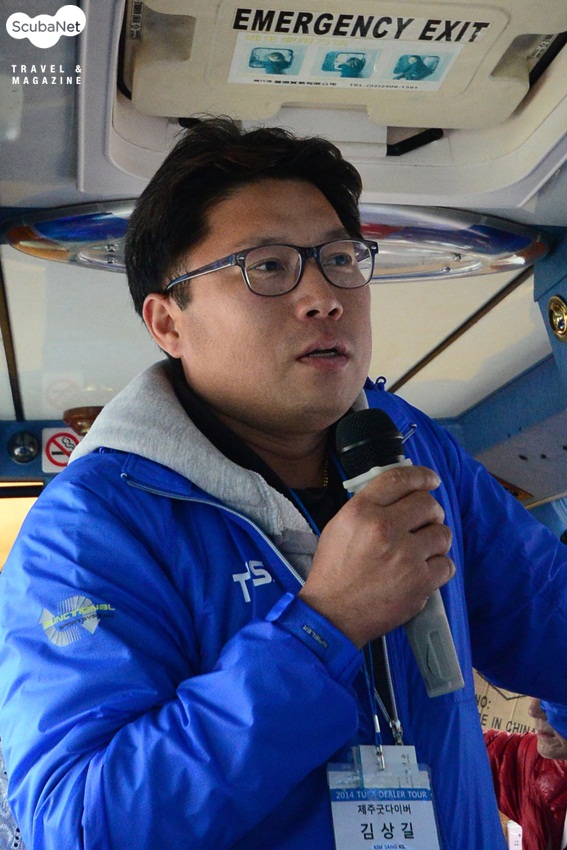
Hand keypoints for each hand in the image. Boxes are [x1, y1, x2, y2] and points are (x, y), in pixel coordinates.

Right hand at [298, 465, 453, 647]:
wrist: (332, 614)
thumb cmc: (334, 570)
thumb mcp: (339, 526)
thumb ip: (368, 506)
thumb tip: (399, 495)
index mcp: (362, 511)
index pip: (399, 479)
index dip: (421, 475)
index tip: (431, 480)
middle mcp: (385, 528)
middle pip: (427, 504)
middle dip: (431, 511)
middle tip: (425, 521)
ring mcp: (406, 557)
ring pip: (442, 533)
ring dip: (436, 539)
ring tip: (423, 549)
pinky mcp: (420, 582)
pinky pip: (447, 564)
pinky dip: (439, 566)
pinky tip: (424, 570)